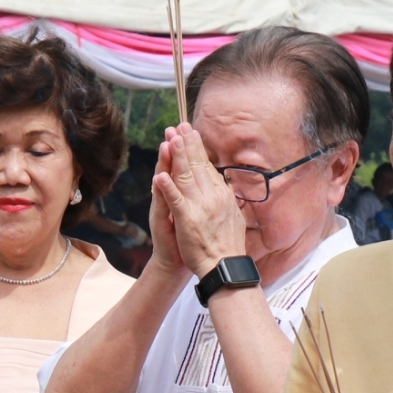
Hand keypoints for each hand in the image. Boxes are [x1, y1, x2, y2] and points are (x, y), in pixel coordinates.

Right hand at [142, 141, 187, 283]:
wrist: (174, 263)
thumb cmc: (188, 239)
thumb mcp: (194, 213)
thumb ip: (196, 194)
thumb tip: (208, 177)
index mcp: (181, 195)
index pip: (184, 167)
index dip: (184, 149)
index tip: (186, 130)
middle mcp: (169, 198)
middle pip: (172, 169)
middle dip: (173, 148)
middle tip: (174, 128)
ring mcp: (163, 209)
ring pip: (165, 182)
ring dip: (165, 163)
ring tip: (166, 144)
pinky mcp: (161, 223)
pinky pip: (162, 205)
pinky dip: (161, 191)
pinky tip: (159, 178)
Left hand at [153, 124, 247, 278]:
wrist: (223, 267)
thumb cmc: (226, 245)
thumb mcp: (232, 216)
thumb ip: (225, 199)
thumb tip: (225, 186)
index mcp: (220, 194)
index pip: (207, 166)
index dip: (197, 148)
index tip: (191, 132)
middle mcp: (212, 196)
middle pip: (197, 165)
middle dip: (186, 144)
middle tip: (179, 125)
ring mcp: (199, 207)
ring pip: (186, 176)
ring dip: (177, 157)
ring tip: (169, 140)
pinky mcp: (187, 219)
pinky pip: (176, 200)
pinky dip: (168, 187)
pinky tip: (161, 175)